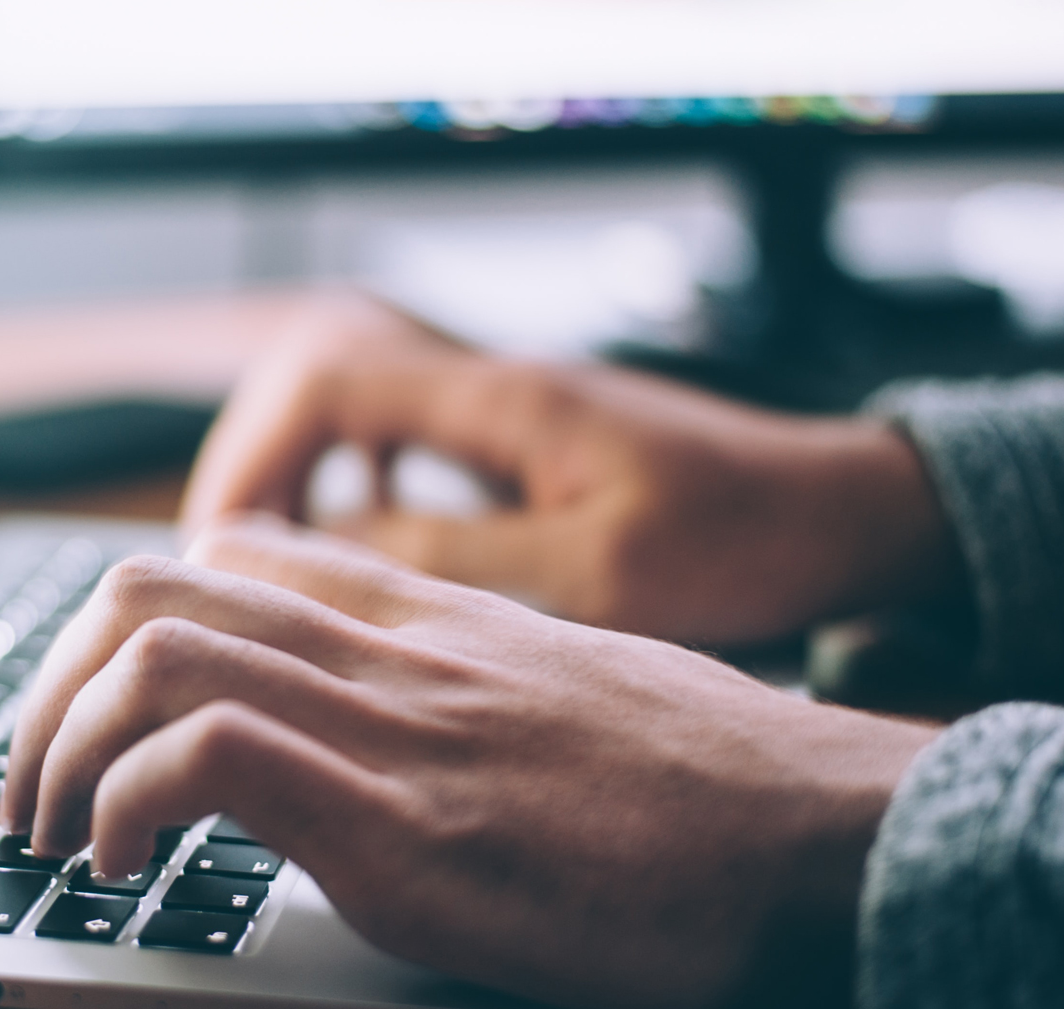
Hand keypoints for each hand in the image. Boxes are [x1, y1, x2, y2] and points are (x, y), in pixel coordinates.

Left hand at [1, 516, 934, 1008]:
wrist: (835, 836)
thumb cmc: (718, 786)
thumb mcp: (572, 695)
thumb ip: (465, 685)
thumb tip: (391, 728)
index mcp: (432, 619)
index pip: (231, 554)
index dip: (124, 626)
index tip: (97, 715)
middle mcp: (397, 650)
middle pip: (152, 586)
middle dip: (48, 688)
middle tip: (32, 786)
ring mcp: (398, 729)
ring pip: (154, 650)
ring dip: (58, 747)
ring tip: (55, 835)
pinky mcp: (410, 828)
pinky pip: (209, 757)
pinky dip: (126, 804)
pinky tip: (125, 868)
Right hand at [180, 300, 956, 644]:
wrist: (839, 514)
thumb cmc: (742, 541)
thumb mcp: (596, 574)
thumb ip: (455, 559)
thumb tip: (324, 555)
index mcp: (501, 401)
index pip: (325, 378)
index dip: (254, 456)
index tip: (224, 546)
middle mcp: (492, 389)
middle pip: (318, 383)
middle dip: (257, 468)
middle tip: (226, 567)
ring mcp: (507, 413)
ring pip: (355, 414)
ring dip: (300, 481)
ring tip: (271, 571)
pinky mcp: (525, 446)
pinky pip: (403, 446)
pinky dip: (357, 491)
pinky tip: (360, 557)